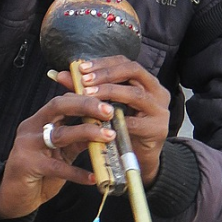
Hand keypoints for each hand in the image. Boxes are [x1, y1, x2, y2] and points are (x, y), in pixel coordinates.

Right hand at [0, 93, 116, 219]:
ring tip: (108, 137)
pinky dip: (77, 173)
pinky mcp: (27, 165)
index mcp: (39, 120)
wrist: (14, 196)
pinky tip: (93, 177)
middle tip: (108, 112)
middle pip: (58, 106)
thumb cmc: (39, 172)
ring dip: (87, 133)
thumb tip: (105, 131)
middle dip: (85, 105)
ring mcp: (27, 145)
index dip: (85, 99)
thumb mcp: (61, 152)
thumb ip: (78, 140)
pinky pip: (57, 168)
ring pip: (60, 134)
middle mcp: (32, 128)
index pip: (63, 100)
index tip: (107, 105)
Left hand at [53, 56, 169, 186]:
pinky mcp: (157, 129)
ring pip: (135, 95)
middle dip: (106, 74)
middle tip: (84, 81)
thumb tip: (62, 75)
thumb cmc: (123, 129)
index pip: (124, 62)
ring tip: (88, 96)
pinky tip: (99, 120)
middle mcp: (157, 91)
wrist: (140, 159)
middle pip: (133, 71)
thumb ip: (87, 90)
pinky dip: (115, 120)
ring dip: (110, 93)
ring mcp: (160, 110)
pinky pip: (135, 123)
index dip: (103, 63)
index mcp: (146, 81)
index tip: (81, 68)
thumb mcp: (107, 106)